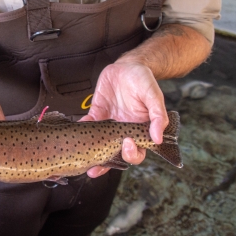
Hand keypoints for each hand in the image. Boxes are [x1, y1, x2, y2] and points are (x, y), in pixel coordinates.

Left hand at [80, 61, 167, 177]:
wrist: (128, 66)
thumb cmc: (144, 80)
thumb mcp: (154, 95)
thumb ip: (157, 116)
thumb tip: (158, 138)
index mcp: (140, 131)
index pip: (137, 152)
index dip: (132, 154)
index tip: (127, 144)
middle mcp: (123, 131)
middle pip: (115, 155)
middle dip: (106, 164)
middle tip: (96, 169)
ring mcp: (109, 125)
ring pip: (100, 145)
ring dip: (91, 155)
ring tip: (84, 163)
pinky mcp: (97, 114)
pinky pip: (88, 125)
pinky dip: (82, 129)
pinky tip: (78, 130)